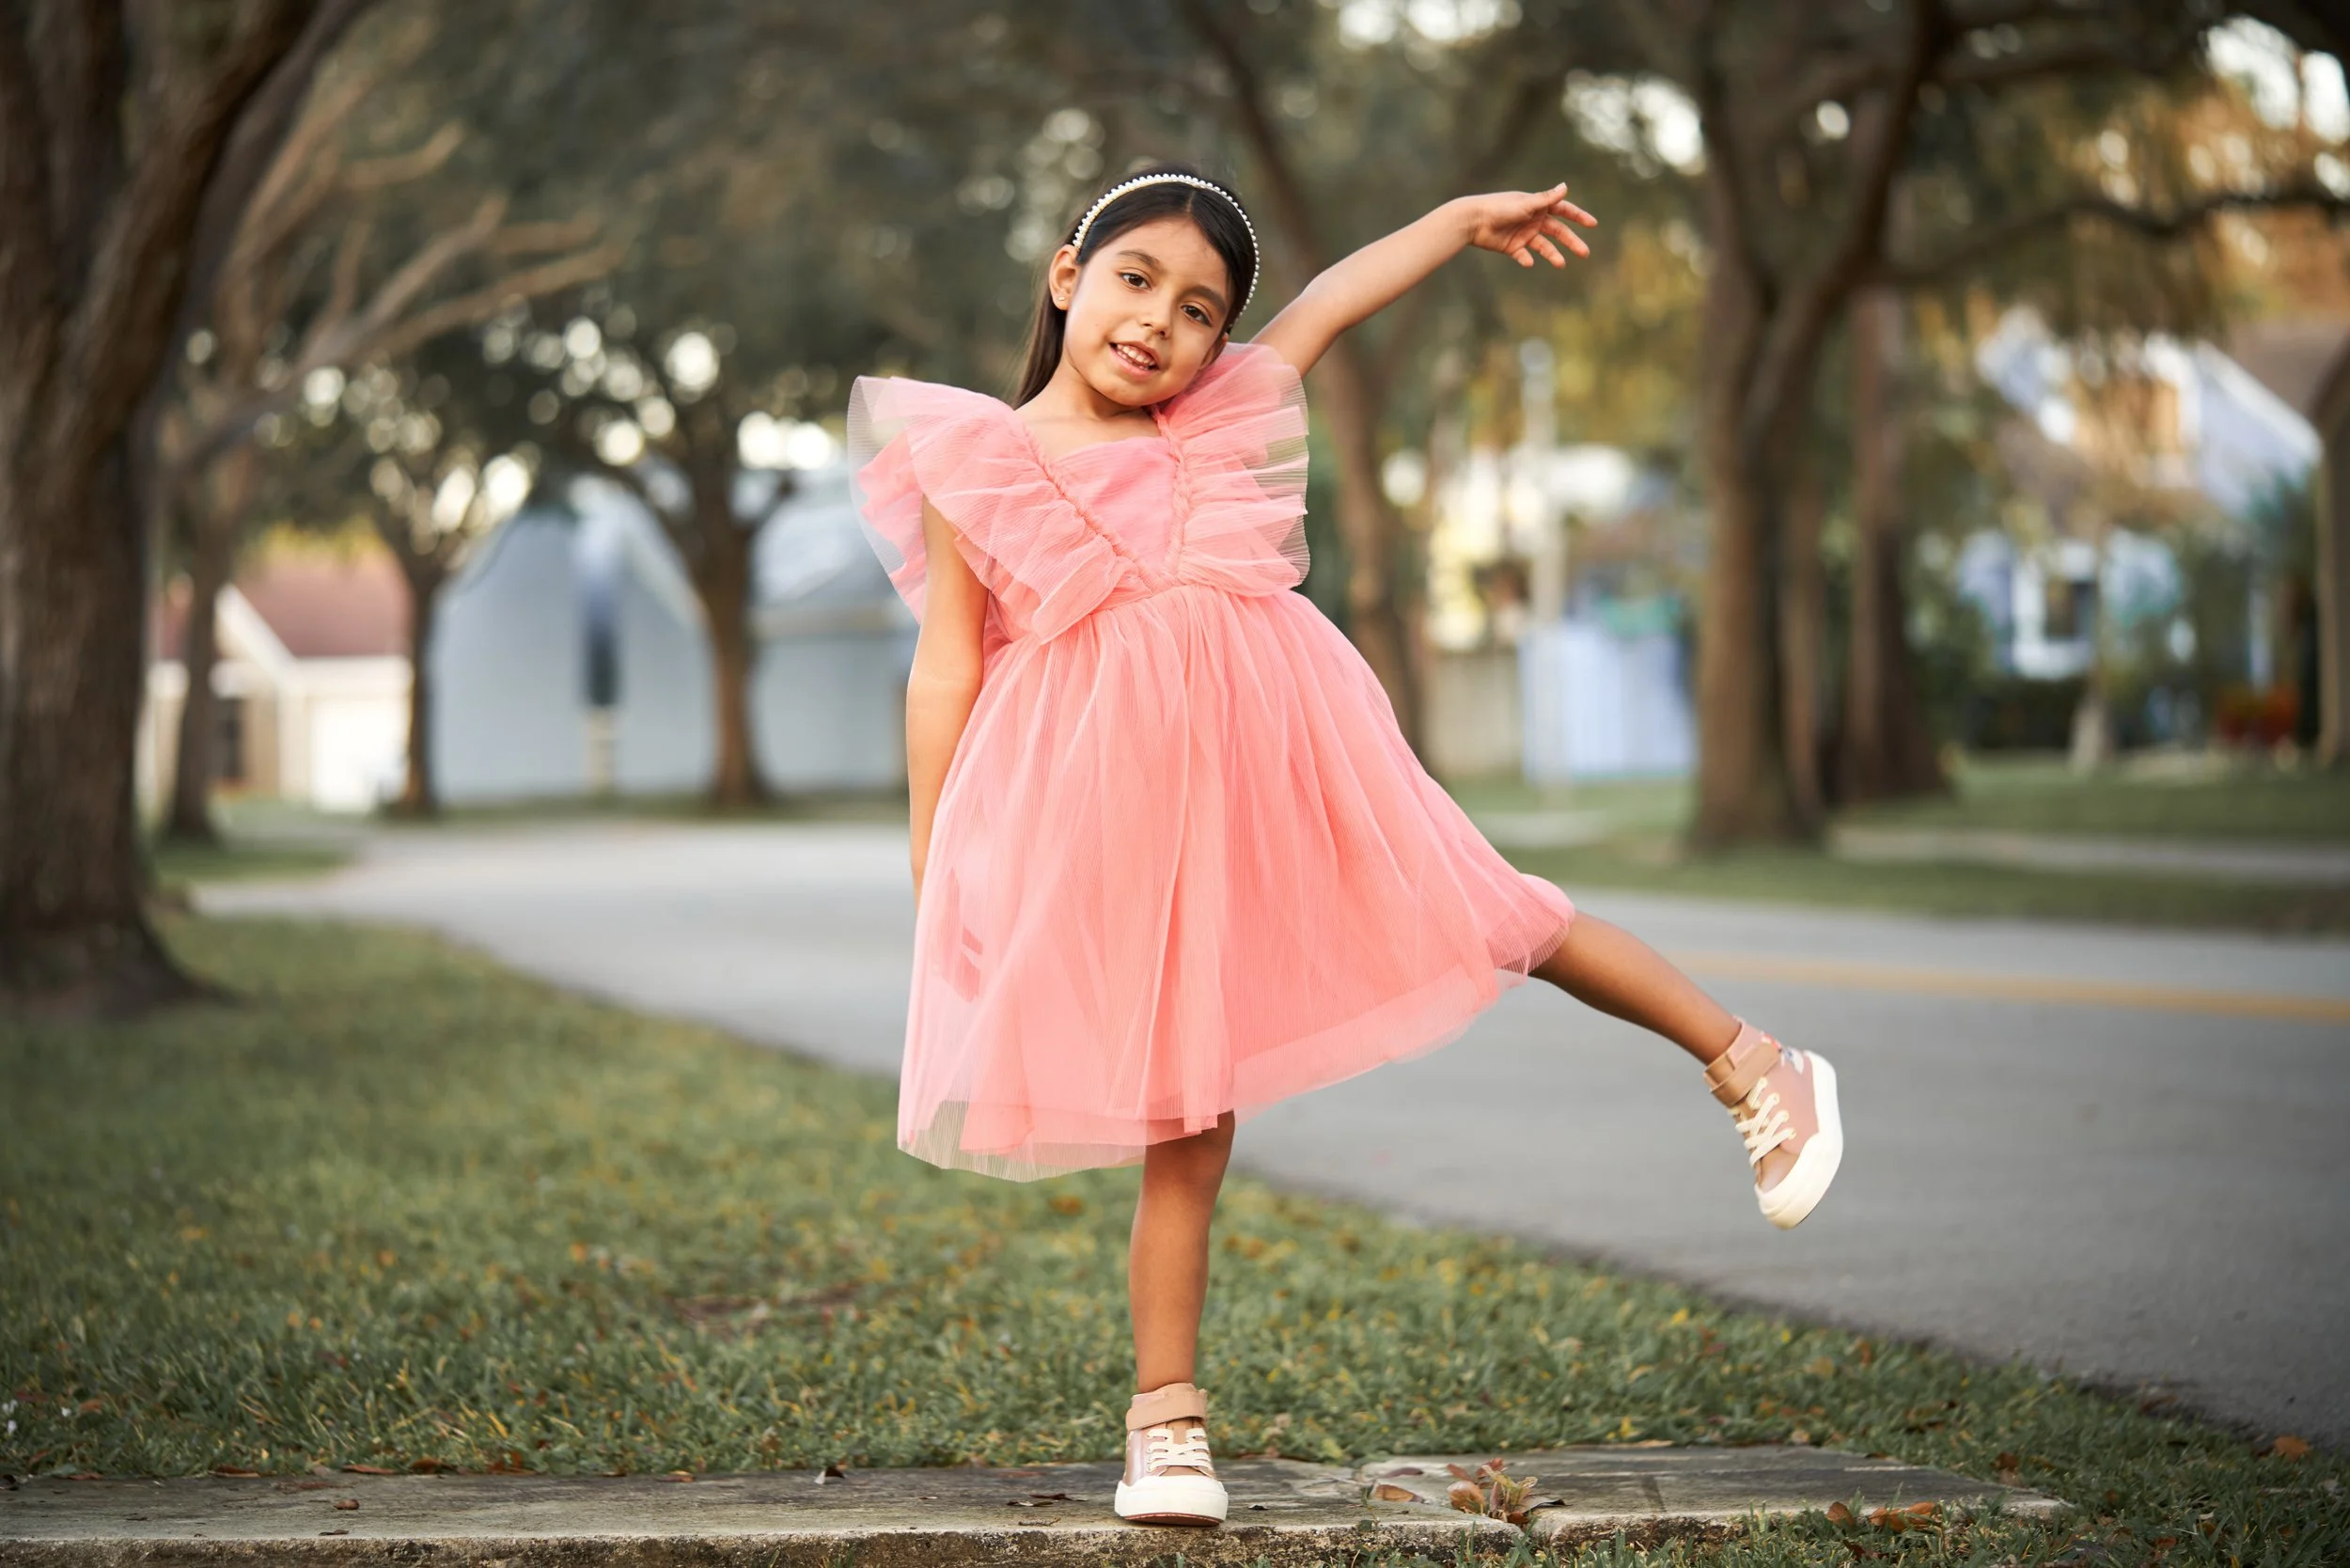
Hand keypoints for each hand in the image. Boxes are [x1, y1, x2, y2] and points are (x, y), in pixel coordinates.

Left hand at [1460, 184, 1596, 268]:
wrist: (1473, 220)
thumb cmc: (1499, 208)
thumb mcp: (1526, 204)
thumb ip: (1546, 199)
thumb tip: (1565, 186)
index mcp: (1538, 207)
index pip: (1563, 211)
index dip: (1578, 216)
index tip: (1592, 224)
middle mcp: (1533, 220)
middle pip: (1557, 232)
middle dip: (1571, 241)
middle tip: (1585, 252)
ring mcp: (1523, 234)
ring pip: (1544, 246)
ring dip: (1553, 254)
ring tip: (1561, 263)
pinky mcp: (1512, 247)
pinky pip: (1523, 256)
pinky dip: (1526, 260)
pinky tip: (1528, 262)